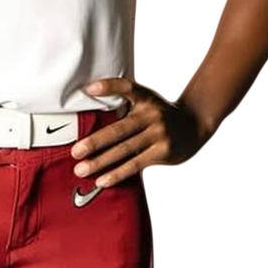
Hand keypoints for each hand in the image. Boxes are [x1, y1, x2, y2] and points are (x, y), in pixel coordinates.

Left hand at [70, 79, 201, 187]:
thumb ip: (123, 101)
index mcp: (145, 98)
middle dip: (95, 142)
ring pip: (126, 150)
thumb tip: (88, 102)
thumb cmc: (158, 113)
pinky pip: (137, 164)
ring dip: (101, 162)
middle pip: (120, 129)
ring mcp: (159, 134)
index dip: (108, 87)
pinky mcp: (163, 152)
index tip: (89, 89)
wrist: (192, 126)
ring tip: (82, 169)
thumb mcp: (145, 100)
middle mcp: (152, 114)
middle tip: (75, 151)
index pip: (127, 87)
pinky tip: (102, 180)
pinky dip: (118, 173)